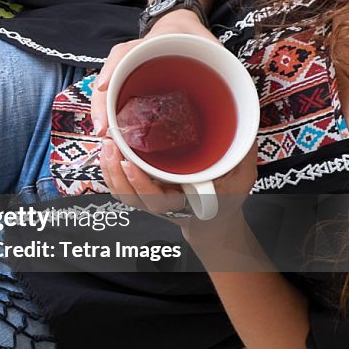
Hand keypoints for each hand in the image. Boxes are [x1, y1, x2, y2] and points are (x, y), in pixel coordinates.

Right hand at [89, 10, 219, 135]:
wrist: (179, 28)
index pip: (123, 55)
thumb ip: (224, 64)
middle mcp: (130, 58)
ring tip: (104, 138)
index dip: (112, 73)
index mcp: (147, 44)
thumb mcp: (208, 44)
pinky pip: (114, 98)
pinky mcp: (128, 84)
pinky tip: (112, 134)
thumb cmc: (191, 38)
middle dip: (102, 105)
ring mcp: (126, 71)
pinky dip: (111, 116)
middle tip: (103, 130)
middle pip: (108, 80)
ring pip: (107, 92)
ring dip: (103, 114)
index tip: (103, 90)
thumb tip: (244, 97)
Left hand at [99, 137, 257, 227]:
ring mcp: (151, 202)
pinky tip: (105, 152)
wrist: (214, 221)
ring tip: (105, 145)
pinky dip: (108, 172)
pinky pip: (120, 189)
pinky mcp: (142, 195)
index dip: (141, 184)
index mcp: (185, 203)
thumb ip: (241, 154)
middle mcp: (164, 206)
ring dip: (109, 170)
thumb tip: (243, 127)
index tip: (129, 165)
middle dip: (117, 173)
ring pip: (123, 194)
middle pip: (133, 197)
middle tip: (110, 146)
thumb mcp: (242, 176)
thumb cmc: (227, 197)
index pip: (158, 200)